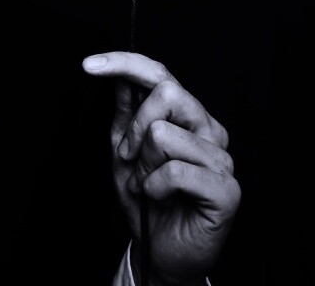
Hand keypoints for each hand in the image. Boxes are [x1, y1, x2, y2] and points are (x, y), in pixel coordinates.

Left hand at [82, 51, 239, 285]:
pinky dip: (154, 187)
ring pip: (164, 134)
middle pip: (166, 93)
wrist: (160, 251)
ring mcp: (221, 158)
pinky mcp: (226, 189)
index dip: (124, 63)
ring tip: (147, 186)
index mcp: (188, 117)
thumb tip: (121, 76)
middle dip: (134, 128)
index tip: (88, 65)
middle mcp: (209, 130)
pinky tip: (160, 199)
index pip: (161, 74)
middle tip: (129, 160)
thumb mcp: (125, 151)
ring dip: (141, 167)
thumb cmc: (146, 200)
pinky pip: (175, 170)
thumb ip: (126, 114)